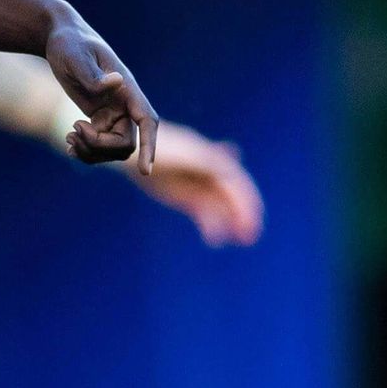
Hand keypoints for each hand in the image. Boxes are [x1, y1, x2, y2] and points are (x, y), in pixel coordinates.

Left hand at [45, 17, 158, 171]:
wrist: (60, 38)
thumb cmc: (69, 43)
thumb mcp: (77, 56)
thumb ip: (93, 74)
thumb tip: (116, 83)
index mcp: (126, 88)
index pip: (147, 121)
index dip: (149, 146)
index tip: (145, 170)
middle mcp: (124, 103)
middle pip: (126, 143)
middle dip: (100, 147)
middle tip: (73, 130)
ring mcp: (113, 112)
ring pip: (113, 149)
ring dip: (91, 152)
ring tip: (69, 136)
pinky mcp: (99, 117)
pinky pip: (100, 146)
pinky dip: (86, 151)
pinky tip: (69, 144)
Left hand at [124, 122, 263, 246]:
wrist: (133, 151)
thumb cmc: (159, 147)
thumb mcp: (185, 151)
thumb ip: (208, 156)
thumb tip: (235, 156)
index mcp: (211, 158)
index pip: (235, 180)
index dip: (246, 198)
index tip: (253, 217)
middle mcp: (208, 172)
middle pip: (230, 195)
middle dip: (243, 213)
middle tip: (251, 235)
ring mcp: (197, 185)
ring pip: (219, 206)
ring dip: (230, 222)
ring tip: (239, 240)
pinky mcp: (185, 197)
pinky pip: (203, 212)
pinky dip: (211, 225)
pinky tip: (214, 238)